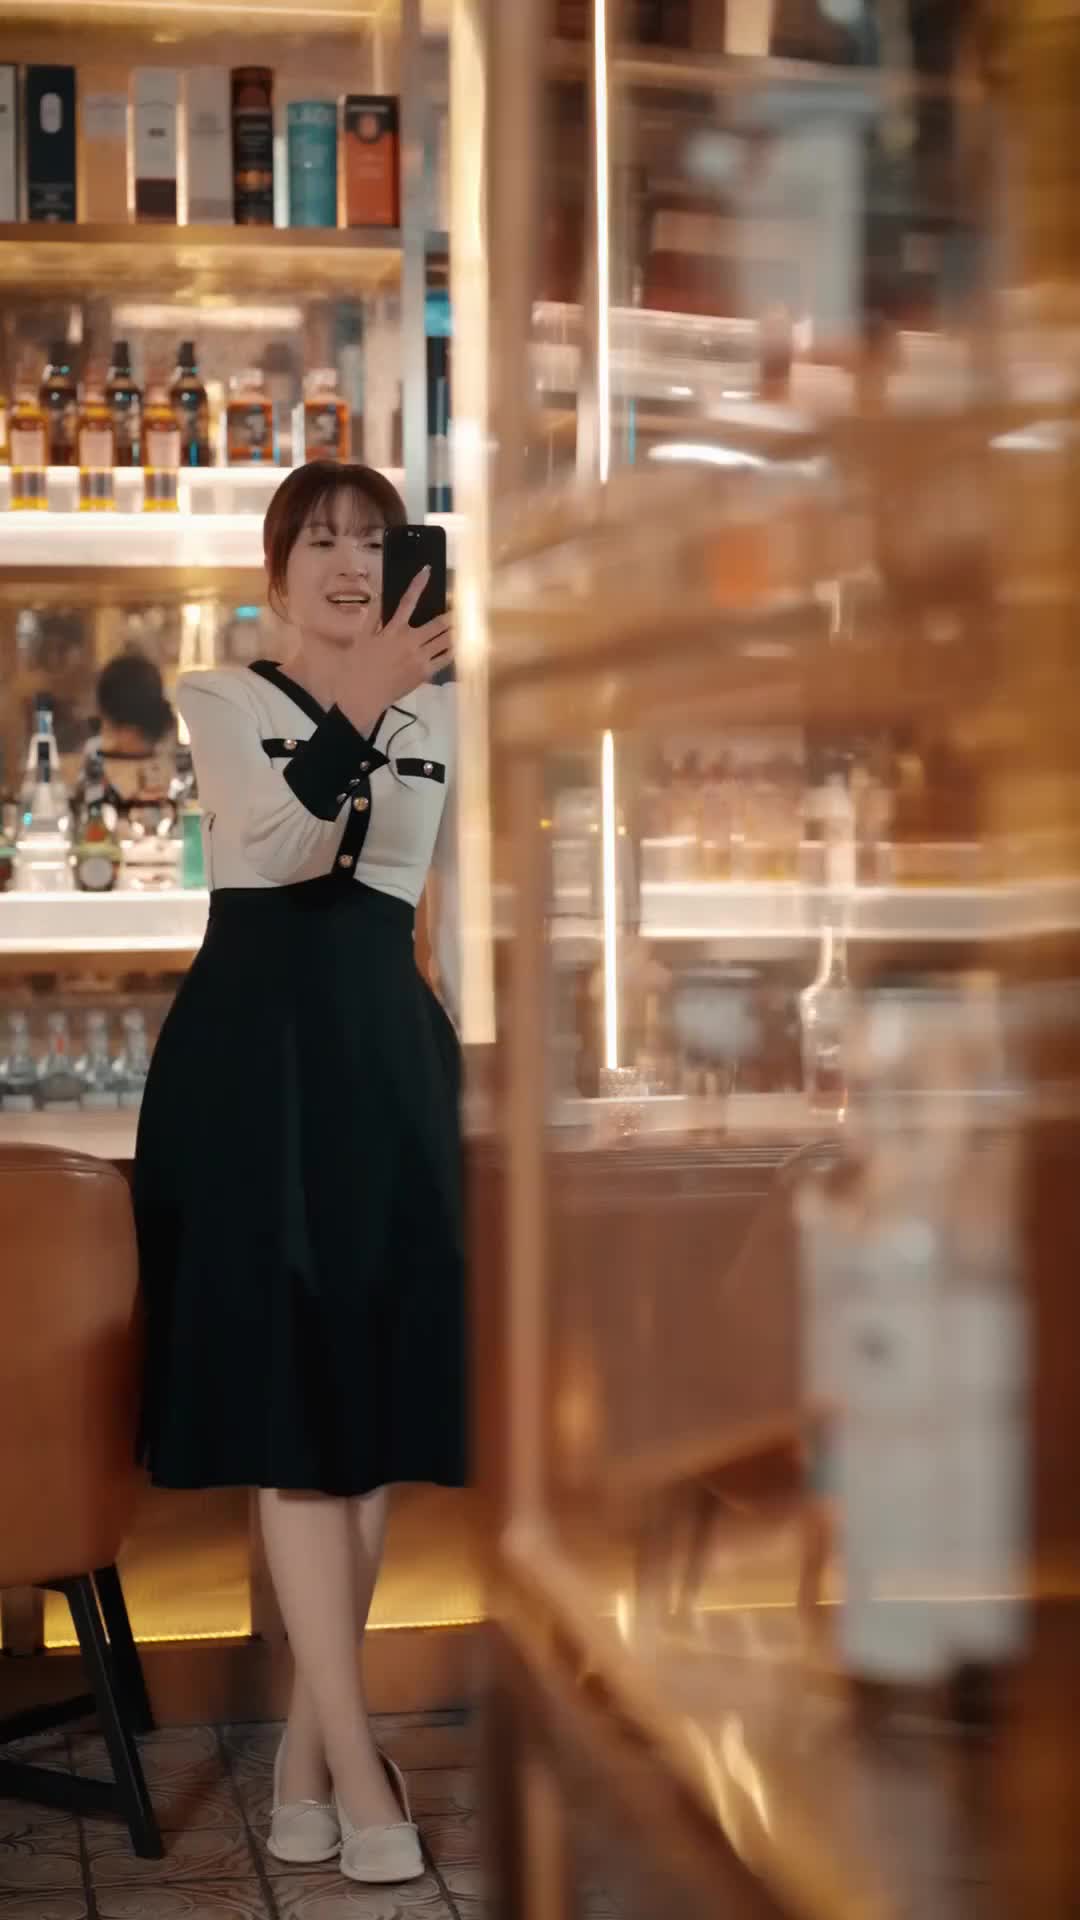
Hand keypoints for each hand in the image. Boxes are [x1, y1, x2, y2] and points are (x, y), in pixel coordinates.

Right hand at [337, 568, 452, 736]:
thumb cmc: (358, 666)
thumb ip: (373, 616)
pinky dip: (453, 651)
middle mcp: (410, 641)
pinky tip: (458, 645)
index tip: (427, 571)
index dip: (418, 584)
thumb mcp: (361, 638)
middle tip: (461, 607)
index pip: (408, 601)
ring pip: (445, 640)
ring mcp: (420, 658)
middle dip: (451, 614)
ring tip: (464, 624)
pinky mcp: (425, 673)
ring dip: (456, 631)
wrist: (362, 695)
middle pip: (438, 623)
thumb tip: (381, 597)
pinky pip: (445, 659)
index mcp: (393, 630)